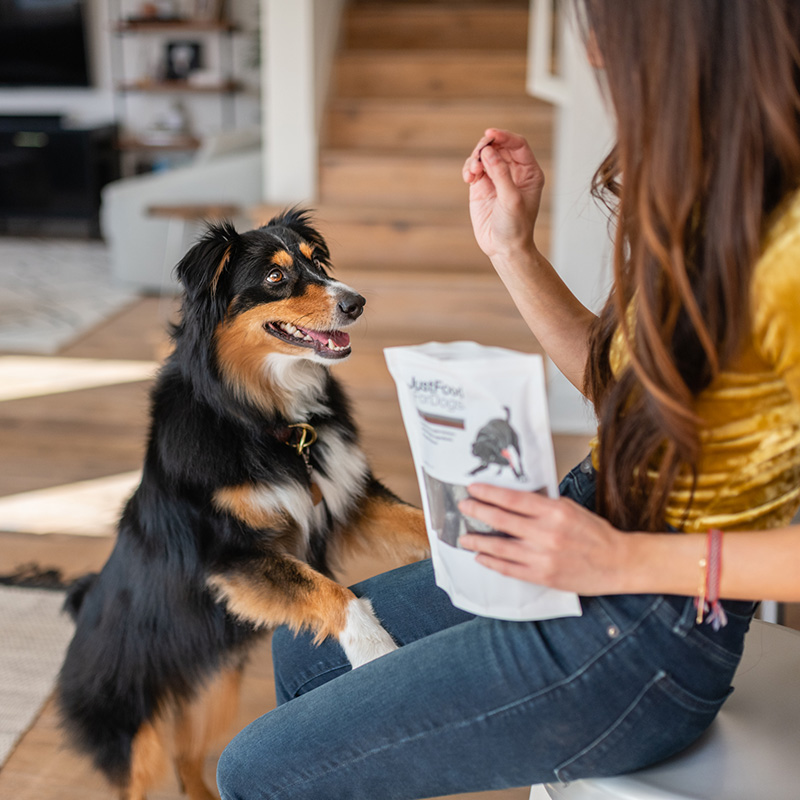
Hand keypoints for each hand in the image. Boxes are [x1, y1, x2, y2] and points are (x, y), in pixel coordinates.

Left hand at [458, 483, 634, 595]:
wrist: (618, 563)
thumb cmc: (595, 534)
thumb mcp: (570, 508)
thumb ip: (543, 504)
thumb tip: (513, 499)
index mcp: (554, 512)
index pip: (513, 499)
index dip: (489, 493)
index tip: (474, 488)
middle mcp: (546, 533)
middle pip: (502, 520)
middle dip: (478, 511)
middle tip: (463, 507)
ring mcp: (543, 557)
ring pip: (500, 548)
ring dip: (478, 541)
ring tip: (464, 537)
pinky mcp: (542, 576)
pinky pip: (509, 569)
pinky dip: (492, 563)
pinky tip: (481, 557)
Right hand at [462, 129, 544, 261]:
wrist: (503, 248)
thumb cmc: (515, 227)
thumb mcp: (511, 199)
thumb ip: (500, 173)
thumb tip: (488, 151)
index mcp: (529, 172)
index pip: (518, 145)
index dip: (504, 137)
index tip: (490, 135)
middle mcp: (513, 172)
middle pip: (499, 146)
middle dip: (486, 147)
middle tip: (477, 155)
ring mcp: (496, 178)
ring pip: (484, 155)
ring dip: (475, 158)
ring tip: (472, 172)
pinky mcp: (481, 187)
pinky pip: (474, 168)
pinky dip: (469, 168)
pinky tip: (468, 177)